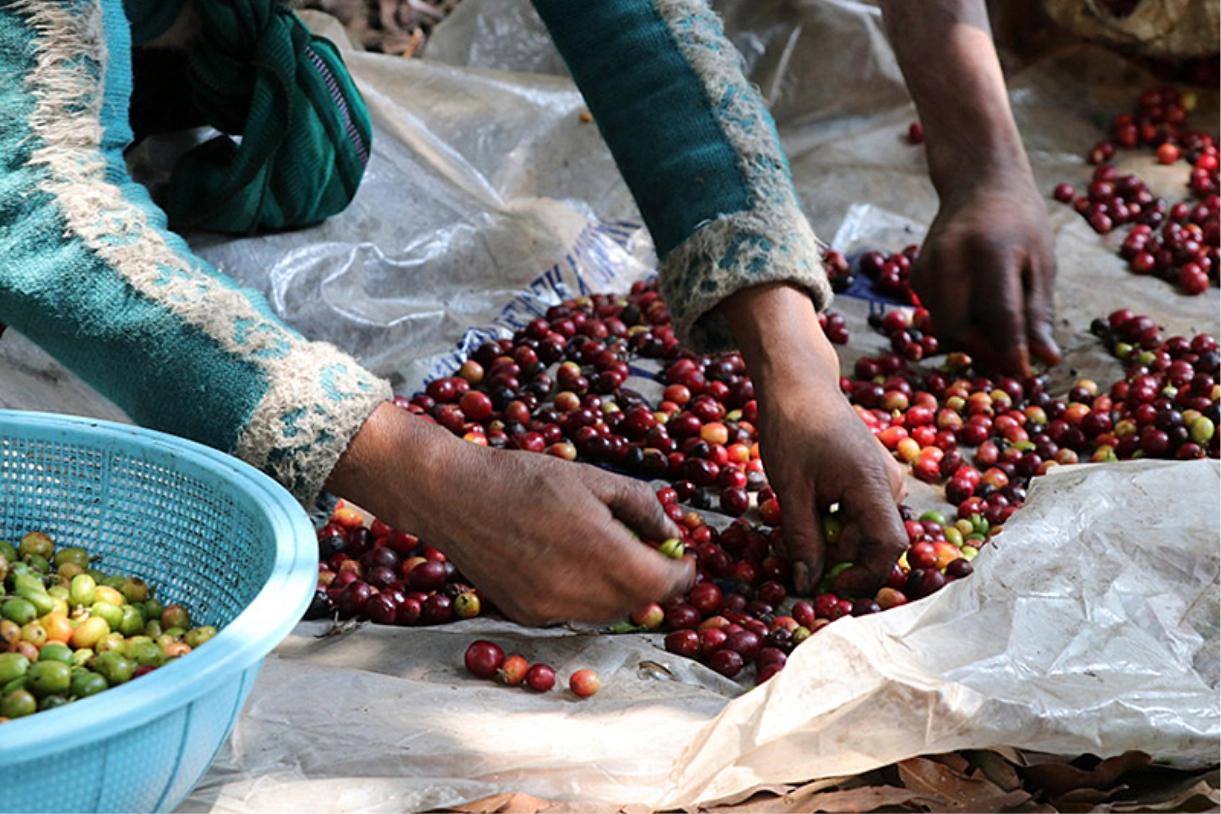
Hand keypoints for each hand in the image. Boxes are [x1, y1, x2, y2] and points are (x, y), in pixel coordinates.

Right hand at [326, 402, 693, 625]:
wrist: (452, 496)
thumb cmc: (522, 478)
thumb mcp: (591, 478)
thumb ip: (641, 506)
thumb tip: (672, 533)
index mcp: (598, 549)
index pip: (663, 584)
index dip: (682, 575)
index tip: (685, 559)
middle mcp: (576, 588)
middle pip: (639, 602)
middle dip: (653, 581)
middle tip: (650, 553)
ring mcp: (549, 608)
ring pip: (609, 614)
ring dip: (622, 591)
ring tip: (608, 555)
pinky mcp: (528, 616)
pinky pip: (575, 614)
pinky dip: (587, 596)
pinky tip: (571, 564)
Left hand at [722, 285, 907, 594]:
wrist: (798, 384)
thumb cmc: (792, 428)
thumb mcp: (790, 490)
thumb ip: (802, 540)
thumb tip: (807, 586)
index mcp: (874, 486)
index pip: (889, 548)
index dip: (863, 576)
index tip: (828, 584)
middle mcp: (890, 484)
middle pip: (875, 542)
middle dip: (840, 558)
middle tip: (800, 557)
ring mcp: (884, 478)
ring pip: (866, 529)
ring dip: (835, 539)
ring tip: (798, 522)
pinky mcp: (873, 475)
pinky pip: (861, 512)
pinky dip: (836, 521)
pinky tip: (809, 507)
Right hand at [911, 175, 1060, 375]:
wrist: (978, 185)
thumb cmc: (1020, 223)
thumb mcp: (1042, 262)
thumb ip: (1038, 313)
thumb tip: (1045, 359)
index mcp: (989, 251)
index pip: (998, 315)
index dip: (1012, 350)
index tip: (1026, 374)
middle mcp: (950, 259)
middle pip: (959, 329)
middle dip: (985, 352)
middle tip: (1011, 360)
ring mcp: (926, 266)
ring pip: (943, 327)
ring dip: (972, 341)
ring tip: (999, 336)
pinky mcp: (914, 274)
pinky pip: (935, 314)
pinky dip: (958, 323)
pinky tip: (978, 312)